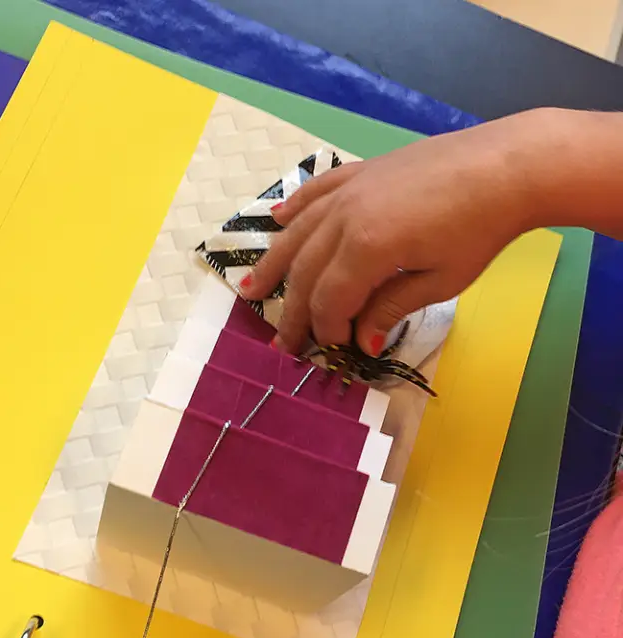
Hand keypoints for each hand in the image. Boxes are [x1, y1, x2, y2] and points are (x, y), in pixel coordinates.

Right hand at [243, 112, 544, 355]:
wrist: (507, 166)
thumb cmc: (480, 230)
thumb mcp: (438, 282)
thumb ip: (390, 309)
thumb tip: (359, 342)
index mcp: (366, 248)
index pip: (329, 300)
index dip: (326, 330)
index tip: (333, 352)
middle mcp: (345, 217)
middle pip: (305, 272)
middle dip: (292, 313)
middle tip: (281, 344)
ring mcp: (350, 189)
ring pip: (298, 233)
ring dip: (273, 264)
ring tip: (250, 289)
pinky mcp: (362, 171)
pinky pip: (315, 191)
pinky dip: (293, 208)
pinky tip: (277, 221)